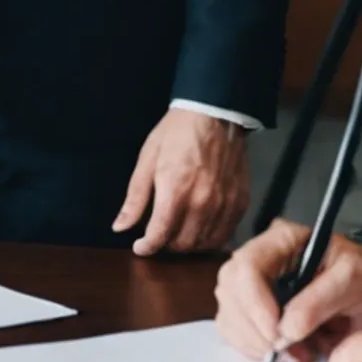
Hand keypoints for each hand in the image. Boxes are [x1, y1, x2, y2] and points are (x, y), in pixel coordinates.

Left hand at [114, 106, 250, 254]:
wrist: (215, 114)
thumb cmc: (176, 134)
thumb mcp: (147, 160)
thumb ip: (135, 198)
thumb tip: (120, 227)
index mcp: (175, 191)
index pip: (159, 235)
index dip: (146, 247)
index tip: (140, 247)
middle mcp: (202, 203)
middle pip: (182, 244)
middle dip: (166, 245)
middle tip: (159, 234)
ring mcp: (224, 205)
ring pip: (204, 244)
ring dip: (188, 244)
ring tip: (177, 232)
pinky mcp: (240, 203)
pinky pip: (225, 235)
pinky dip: (210, 238)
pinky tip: (200, 229)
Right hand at [213, 218, 361, 361]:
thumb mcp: (358, 280)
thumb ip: (323, 297)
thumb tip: (288, 328)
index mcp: (283, 238)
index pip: (248, 265)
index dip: (255, 302)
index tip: (278, 334)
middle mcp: (262, 257)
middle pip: (231, 290)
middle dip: (256, 327)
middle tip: (290, 351)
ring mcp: (254, 284)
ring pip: (229, 313)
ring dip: (258, 342)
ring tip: (299, 352)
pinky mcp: (254, 310)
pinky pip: (235, 331)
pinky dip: (256, 349)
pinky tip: (289, 352)